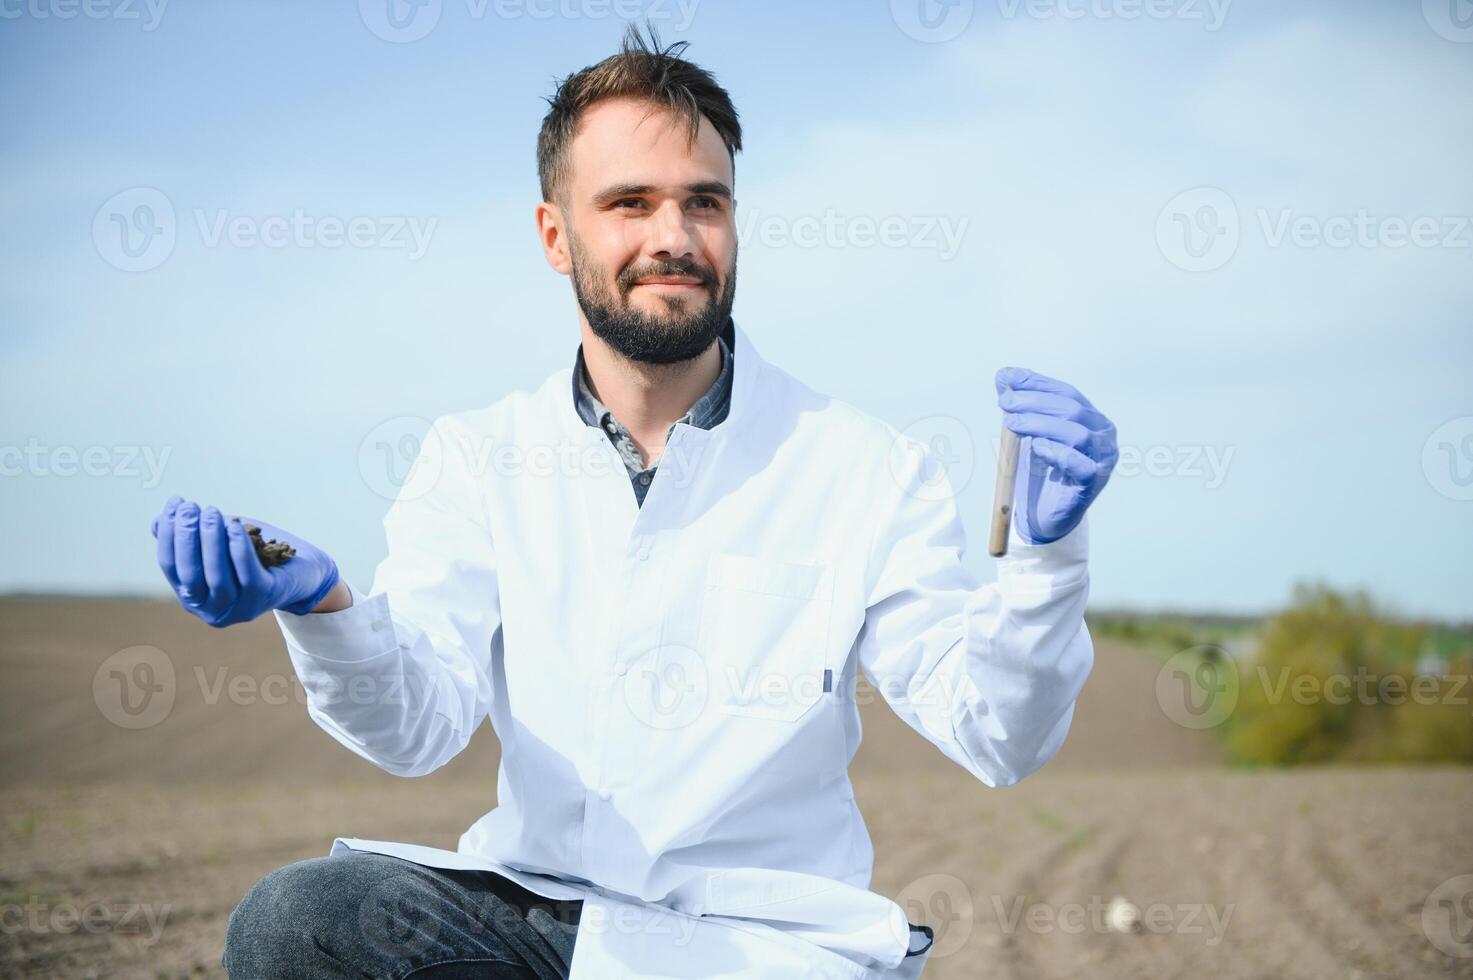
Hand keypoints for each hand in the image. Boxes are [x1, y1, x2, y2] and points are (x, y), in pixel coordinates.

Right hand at [151, 495, 340, 626]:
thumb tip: (158, 522)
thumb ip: (191, 538)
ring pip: (217, 577)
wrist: (304, 570)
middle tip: (189, 508)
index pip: (171, 566)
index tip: (173, 504)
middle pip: (191, 574)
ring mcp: (238, 608)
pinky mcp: (263, 599)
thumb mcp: (220, 544)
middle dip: (187, 538)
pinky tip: (234, 526)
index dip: (169, 535)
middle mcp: (211, 610)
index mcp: (193, 597)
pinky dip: (238, 549)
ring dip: (211, 542)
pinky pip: (247, 574)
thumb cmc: (256, 554)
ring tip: (210, 512)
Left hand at [995, 367, 1117, 544]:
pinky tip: (1037, 448)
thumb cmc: (1040, 470)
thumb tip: (1003, 374)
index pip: (1066, 392)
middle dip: (1034, 402)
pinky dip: (1058, 453)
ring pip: (1078, 434)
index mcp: (1091, 418)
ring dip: (1041, 425)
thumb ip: (1020, 406)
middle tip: (1005, 402)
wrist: (1045, 514)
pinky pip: (1081, 465)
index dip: (1037, 383)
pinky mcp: (1094, 484)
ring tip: (1012, 424)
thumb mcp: (1027, 433)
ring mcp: (1103, 460)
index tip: (1008, 378)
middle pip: (1072, 410)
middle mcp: (1103, 435)